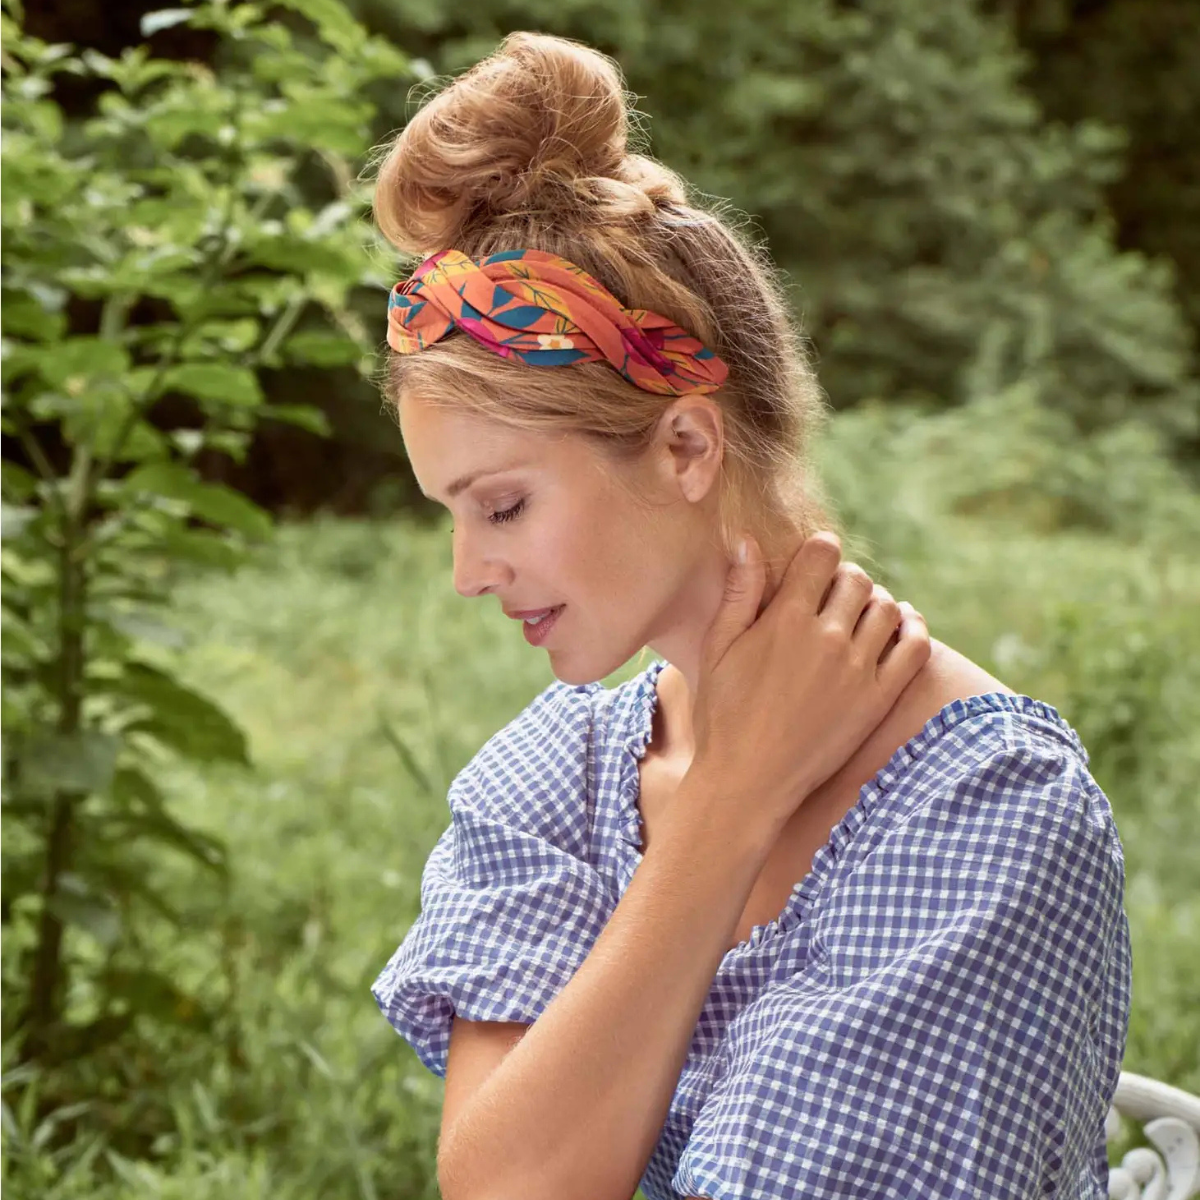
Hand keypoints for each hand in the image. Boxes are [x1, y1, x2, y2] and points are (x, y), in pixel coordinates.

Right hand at [686, 531, 929, 843]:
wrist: (748, 780)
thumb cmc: (723, 714)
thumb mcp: (718, 648)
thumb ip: (738, 593)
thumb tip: (747, 542)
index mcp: (785, 619)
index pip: (822, 556)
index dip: (821, 551)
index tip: (816, 561)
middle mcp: (827, 638)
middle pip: (856, 580)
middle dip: (845, 578)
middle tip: (833, 594)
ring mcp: (857, 670)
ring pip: (888, 608)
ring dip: (876, 602)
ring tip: (860, 614)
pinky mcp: (878, 699)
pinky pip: (915, 648)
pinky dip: (914, 628)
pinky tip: (901, 627)